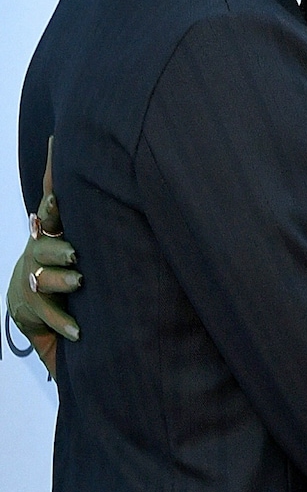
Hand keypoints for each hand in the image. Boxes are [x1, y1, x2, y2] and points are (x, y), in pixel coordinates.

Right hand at [6, 138, 80, 378]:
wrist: (33, 306)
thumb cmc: (65, 261)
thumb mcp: (76, 232)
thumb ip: (79, 205)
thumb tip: (88, 160)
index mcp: (51, 233)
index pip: (50, 210)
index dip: (52, 201)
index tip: (59, 197)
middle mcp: (38, 254)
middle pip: (44, 248)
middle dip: (58, 249)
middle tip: (75, 253)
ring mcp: (34, 281)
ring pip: (44, 279)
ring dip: (61, 280)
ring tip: (79, 282)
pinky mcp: (34, 309)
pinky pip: (48, 316)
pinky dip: (63, 323)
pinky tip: (78, 331)